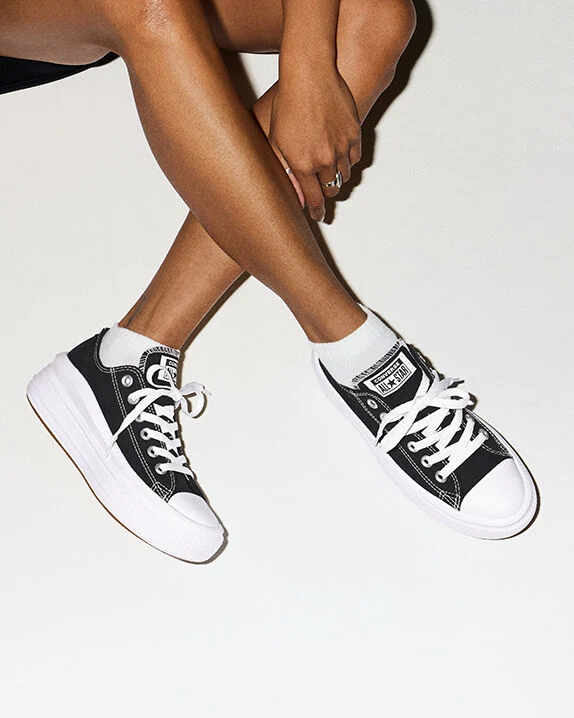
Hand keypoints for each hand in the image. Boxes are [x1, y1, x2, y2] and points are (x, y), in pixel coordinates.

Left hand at [269, 64, 361, 220]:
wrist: (309, 74)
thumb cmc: (288, 104)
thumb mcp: (276, 140)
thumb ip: (284, 170)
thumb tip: (295, 195)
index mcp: (301, 164)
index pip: (313, 199)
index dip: (317, 210)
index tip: (318, 215)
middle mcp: (323, 159)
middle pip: (331, 190)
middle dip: (325, 194)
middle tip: (321, 193)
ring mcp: (341, 147)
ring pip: (344, 176)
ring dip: (336, 177)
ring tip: (328, 171)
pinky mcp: (354, 133)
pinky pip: (355, 158)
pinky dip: (348, 161)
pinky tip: (339, 155)